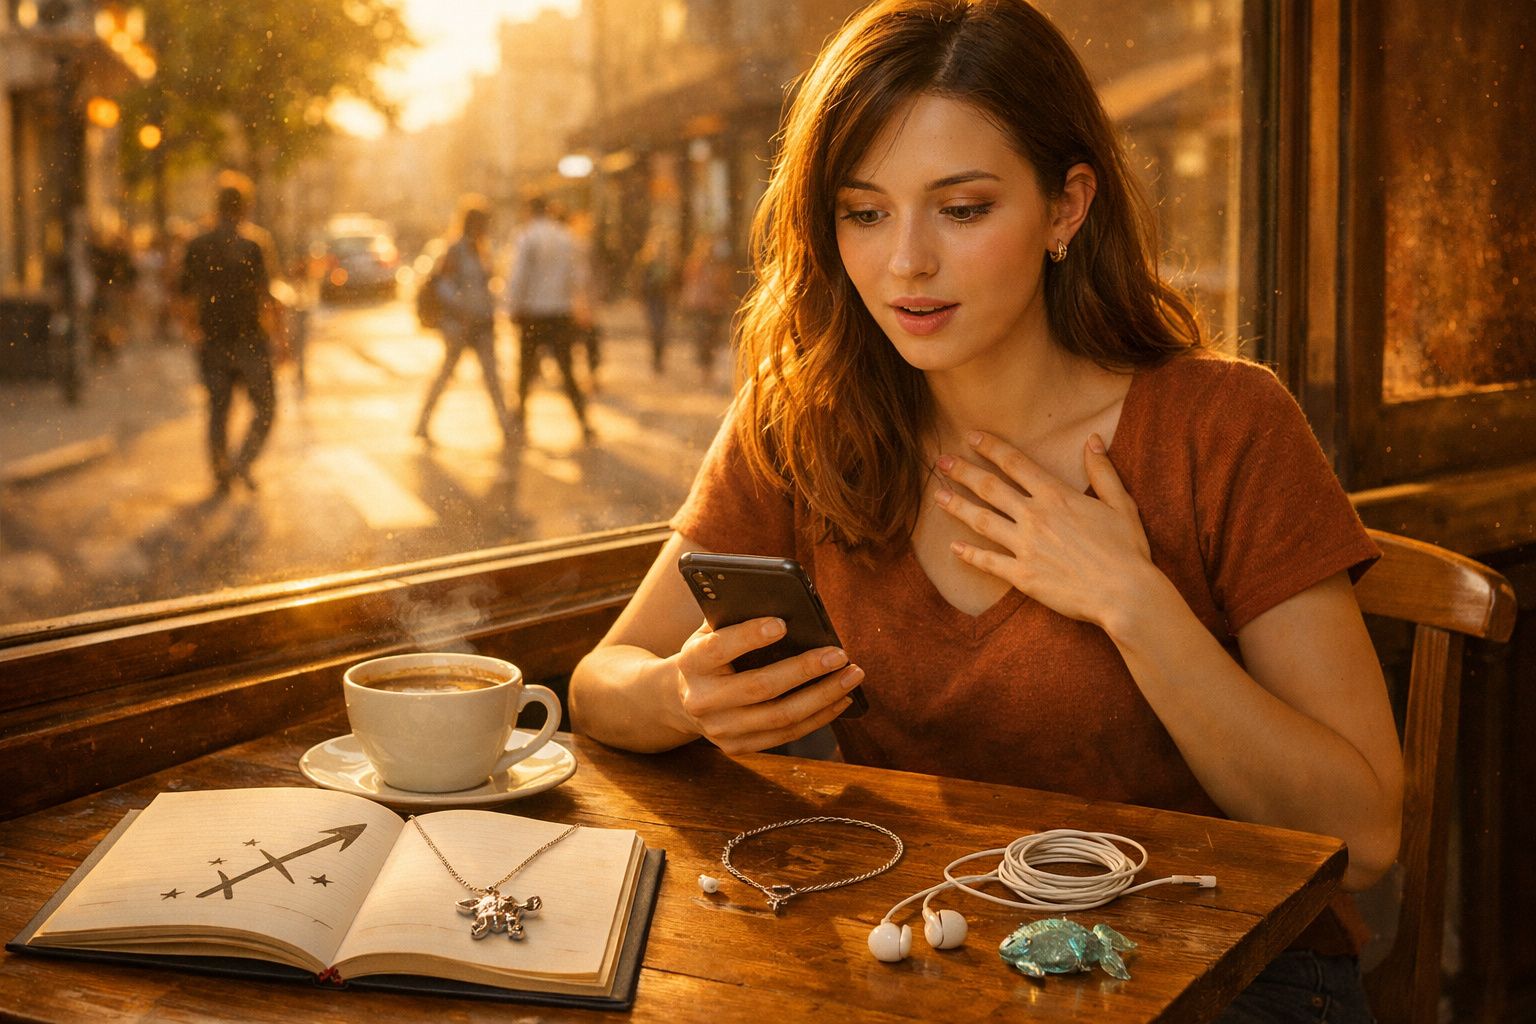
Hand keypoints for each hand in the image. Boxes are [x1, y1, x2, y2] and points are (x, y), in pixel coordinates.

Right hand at [672, 616, 861, 754]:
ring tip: (851, 676)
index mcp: (692, 662)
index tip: (783, 624)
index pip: (719, 648)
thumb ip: (736, 616)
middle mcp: (702, 700)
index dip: (749, 636)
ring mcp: (720, 729)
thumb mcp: (710, 631)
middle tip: (839, 654)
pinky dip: (819, 717)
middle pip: (760, 687)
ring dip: (823, 697)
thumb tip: (786, 603)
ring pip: (780, 717)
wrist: (681, 700)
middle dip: (804, 670)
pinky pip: (786, 734)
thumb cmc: (708, 654)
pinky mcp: (738, 747)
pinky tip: (841, 699)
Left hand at [933, 431, 1156, 627]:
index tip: (971, 437)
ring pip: (981, 521)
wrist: (1125, 594)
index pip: (1015, 463)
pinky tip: (953, 548)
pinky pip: (988, 562)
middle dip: (963, 471)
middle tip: (940, 461)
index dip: (990, 447)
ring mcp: (1025, 546)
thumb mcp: (1121, 503)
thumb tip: (1093, 439)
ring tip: (938, 496)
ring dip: (957, 506)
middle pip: (989, 487)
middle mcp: (1035, 516)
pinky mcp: (1022, 576)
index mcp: (1056, 495)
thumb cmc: (1127, 549)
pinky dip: (969, 554)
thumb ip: (1103, 471)